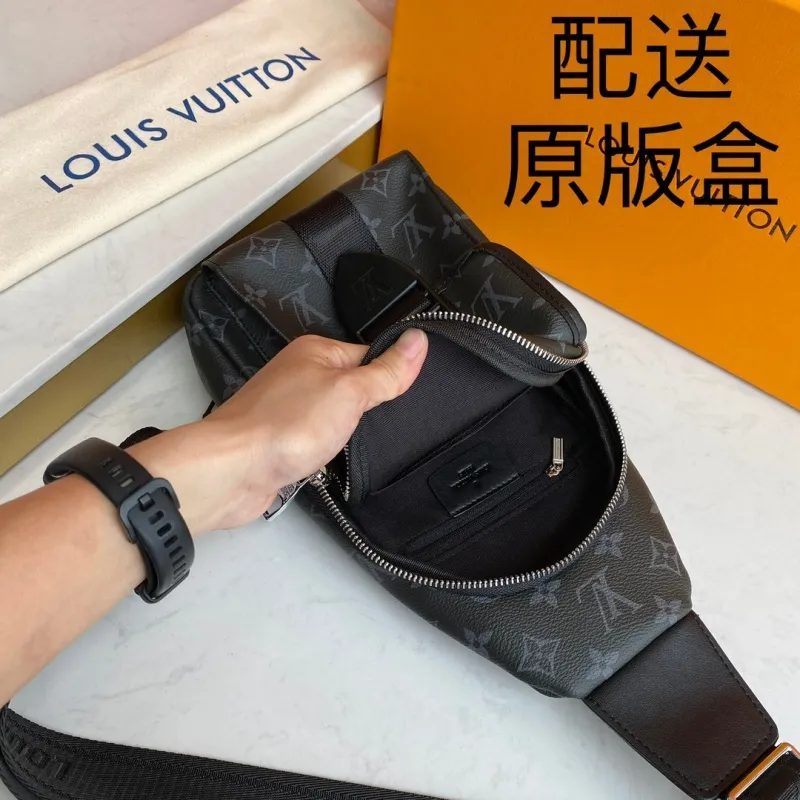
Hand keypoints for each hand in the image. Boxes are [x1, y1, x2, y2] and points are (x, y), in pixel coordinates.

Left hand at [130, 329, 427, 534]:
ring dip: (346, 433)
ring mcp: (287, 408)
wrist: (232, 471)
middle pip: (352, 387)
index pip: (368, 354)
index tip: (406, 393)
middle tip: (381, 425)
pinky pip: (316, 440)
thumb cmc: (282, 426)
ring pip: (334, 416)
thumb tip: (416, 340)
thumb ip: (386, 371)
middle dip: (368, 408)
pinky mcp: (280, 440)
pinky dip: (327, 451)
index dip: (389, 375)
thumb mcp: (350, 392)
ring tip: (354, 444)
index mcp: (315, 352)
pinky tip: (332, 460)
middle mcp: (298, 375)